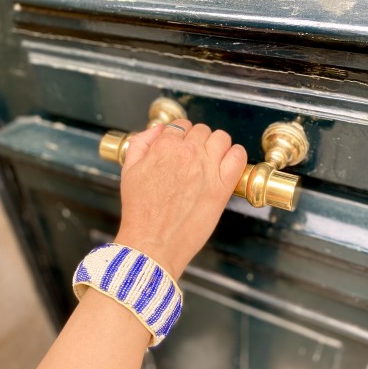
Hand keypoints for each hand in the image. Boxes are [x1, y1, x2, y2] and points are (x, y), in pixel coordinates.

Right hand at [115, 119, 246, 280]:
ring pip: (221, 138)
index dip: (181, 136)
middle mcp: (189, 153)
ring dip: (216, 145)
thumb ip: (141, 143)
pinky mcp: (222, 186)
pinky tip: (227, 164)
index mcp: (165, 146)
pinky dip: (236, 155)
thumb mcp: (129, 171)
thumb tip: (157, 130)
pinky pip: (238, 156)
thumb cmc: (140, 212)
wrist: (152, 242)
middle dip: (197, 141)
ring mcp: (208, 168)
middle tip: (193, 158)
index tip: (181, 147)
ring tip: (210, 160)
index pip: (181, 125)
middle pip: (202, 131)